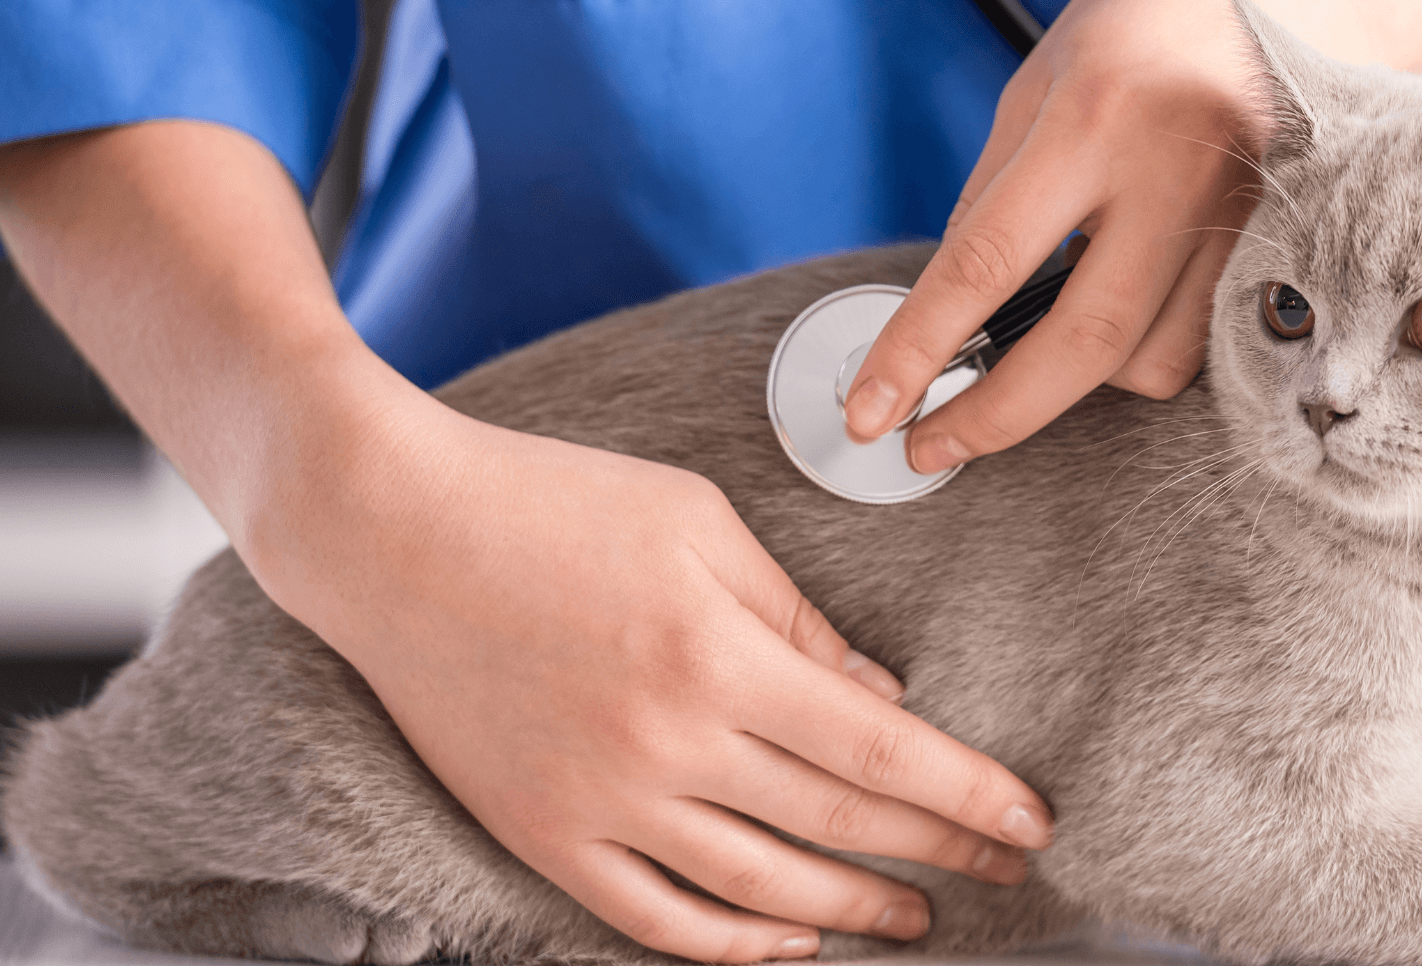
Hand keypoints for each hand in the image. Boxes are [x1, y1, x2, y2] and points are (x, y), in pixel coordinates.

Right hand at [254, 395, 1051, 963]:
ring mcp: (597, 801)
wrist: (389, 533)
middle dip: (938, 852)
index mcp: (714, 654)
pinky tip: (790, 943)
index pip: (878, 751)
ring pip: (757, 890)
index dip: (967, 794)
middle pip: (835, 826)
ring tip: (916, 918)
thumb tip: (877, 702)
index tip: (1032, 822)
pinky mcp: (540, 833)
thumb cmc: (553, 500)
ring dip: (852, 913)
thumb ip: (796, 618)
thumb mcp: (698, 524)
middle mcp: (664, 744)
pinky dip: (731, 945)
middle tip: (1006, 869)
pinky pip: (652, 917)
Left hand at [843, 0, 1421, 474]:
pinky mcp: (1290, 247)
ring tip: (1045, 342)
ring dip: (1082, 379)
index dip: (917, 350)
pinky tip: (1122, 312)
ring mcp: (1249, 215)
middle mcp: (1182, 168)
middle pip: (1085, 343)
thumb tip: (950, 311)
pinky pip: (1203, 345)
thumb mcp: (1044, 77)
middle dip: (995, 417)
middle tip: (931, 447)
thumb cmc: (1155, 13)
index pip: (988, 261)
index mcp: (1098, 112)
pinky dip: (1146, 351)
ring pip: (1155, 362)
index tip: (868, 414)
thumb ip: (997, 193)